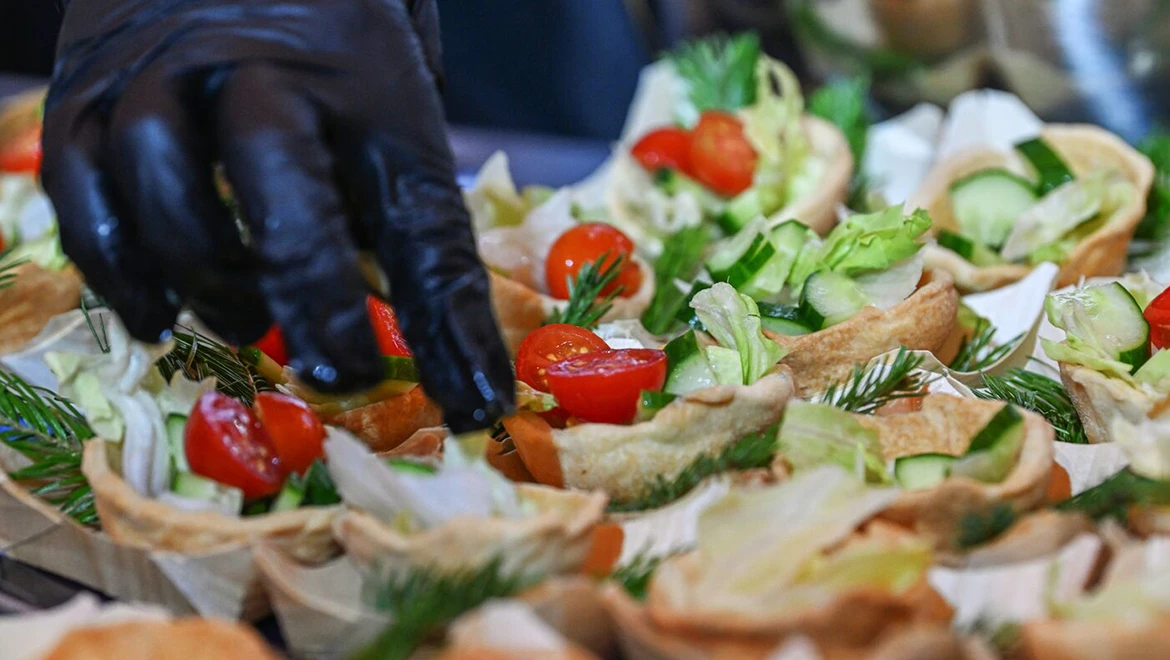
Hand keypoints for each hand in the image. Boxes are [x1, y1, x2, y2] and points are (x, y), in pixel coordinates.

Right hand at [42, 0, 513, 431]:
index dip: (455, 327)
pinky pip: (80, 189)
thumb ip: (400, 168)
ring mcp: (163, 75)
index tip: (480, 403)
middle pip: (285, 192)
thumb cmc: (330, 4)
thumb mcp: (397, 64)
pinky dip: (115, 266)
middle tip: (344, 372)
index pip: (422, 219)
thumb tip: (424, 298)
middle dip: (314, 299)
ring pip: (164, 188)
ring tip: (247, 324)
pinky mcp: (87, 88)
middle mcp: (262, 70)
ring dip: (209, 281)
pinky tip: (156, 310)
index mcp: (367, 77)